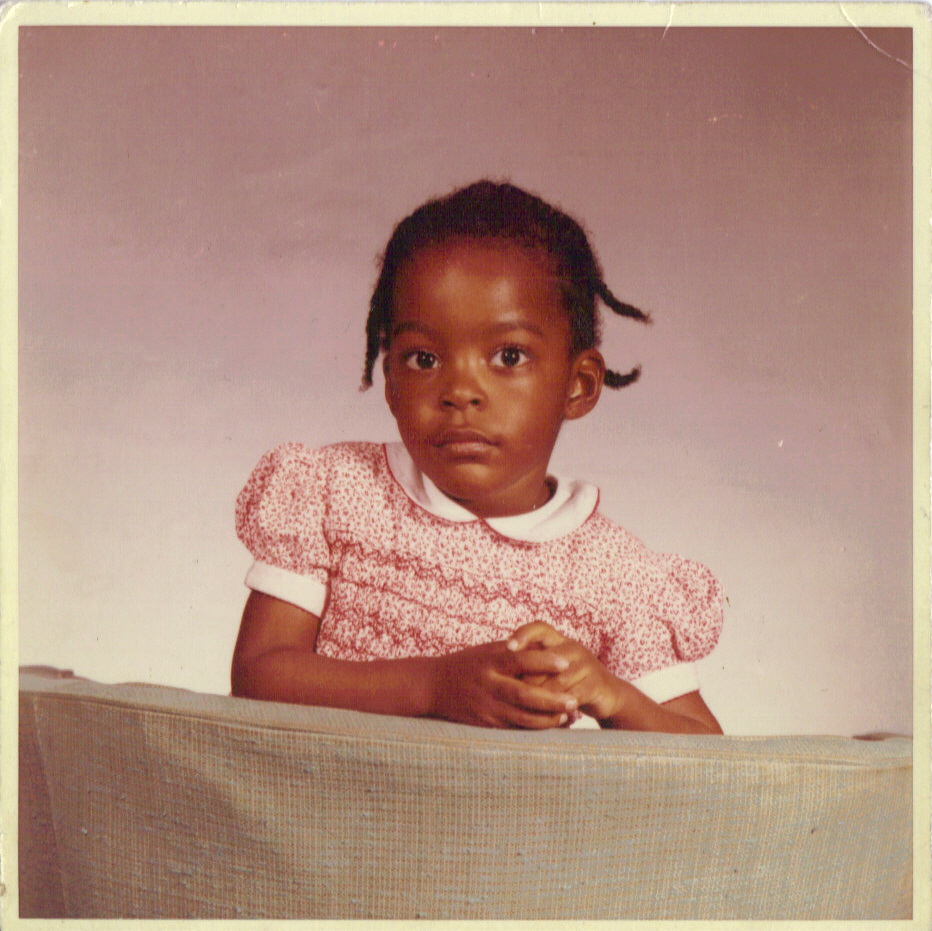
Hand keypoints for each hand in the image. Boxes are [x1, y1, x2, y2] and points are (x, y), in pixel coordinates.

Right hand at [430, 640, 579, 728]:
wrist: (433, 686)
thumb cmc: (467, 664)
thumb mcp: (486, 650)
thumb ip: (513, 649)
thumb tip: (546, 645)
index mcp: (489, 661)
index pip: (520, 659)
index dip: (543, 661)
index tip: (565, 662)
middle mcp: (488, 684)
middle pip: (523, 694)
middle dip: (551, 699)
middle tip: (574, 700)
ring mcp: (486, 707)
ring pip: (521, 717)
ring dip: (547, 719)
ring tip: (568, 716)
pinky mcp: (485, 724)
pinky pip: (514, 729)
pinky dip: (534, 729)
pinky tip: (550, 726)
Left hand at [507, 622, 621, 721]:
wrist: (606, 694)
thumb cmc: (568, 682)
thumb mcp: (550, 669)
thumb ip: (530, 666)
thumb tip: (497, 671)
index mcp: (558, 640)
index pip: (539, 628)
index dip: (523, 634)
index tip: (508, 646)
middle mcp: (572, 648)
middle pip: (546, 658)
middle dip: (529, 678)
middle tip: (514, 693)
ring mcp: (586, 664)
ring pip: (558, 679)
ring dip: (543, 696)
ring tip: (528, 708)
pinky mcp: (597, 683)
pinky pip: (574, 695)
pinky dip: (560, 706)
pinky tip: (551, 715)